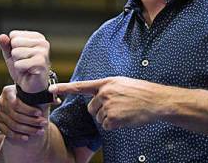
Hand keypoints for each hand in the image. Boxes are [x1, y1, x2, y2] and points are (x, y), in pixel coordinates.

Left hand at [0, 31, 49, 92]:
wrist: (31, 85)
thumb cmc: (22, 68)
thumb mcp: (11, 55)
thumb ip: (5, 44)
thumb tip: (2, 37)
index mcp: (37, 37)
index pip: (14, 35)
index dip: (12, 47)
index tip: (21, 55)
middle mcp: (42, 42)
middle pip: (15, 42)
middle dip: (15, 55)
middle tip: (23, 62)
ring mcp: (43, 52)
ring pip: (16, 52)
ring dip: (17, 63)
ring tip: (26, 67)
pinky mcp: (41, 63)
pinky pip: (19, 64)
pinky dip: (20, 70)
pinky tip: (28, 72)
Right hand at [0, 85, 47, 140]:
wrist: (13, 100)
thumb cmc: (25, 96)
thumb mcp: (31, 93)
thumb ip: (43, 95)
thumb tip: (56, 100)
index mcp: (8, 91)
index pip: (17, 103)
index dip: (29, 110)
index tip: (40, 113)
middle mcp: (1, 101)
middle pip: (16, 115)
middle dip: (32, 121)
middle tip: (43, 123)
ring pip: (13, 125)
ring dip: (28, 130)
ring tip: (39, 131)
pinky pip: (7, 132)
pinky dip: (17, 136)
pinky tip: (27, 137)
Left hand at [49, 76, 169, 130]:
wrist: (156, 100)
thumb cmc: (140, 92)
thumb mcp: (121, 83)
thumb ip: (107, 88)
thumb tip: (97, 96)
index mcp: (106, 82)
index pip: (81, 86)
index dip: (65, 88)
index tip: (51, 90)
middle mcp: (104, 92)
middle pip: (91, 108)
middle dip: (100, 111)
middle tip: (117, 107)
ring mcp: (108, 105)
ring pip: (99, 118)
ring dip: (109, 118)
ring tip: (124, 111)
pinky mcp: (113, 117)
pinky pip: (106, 126)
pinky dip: (115, 126)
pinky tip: (125, 118)